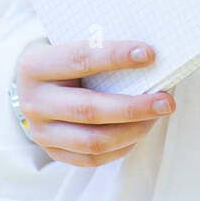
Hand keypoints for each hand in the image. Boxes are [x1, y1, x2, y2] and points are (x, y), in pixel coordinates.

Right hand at [14, 40, 173, 166]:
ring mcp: (40, 132)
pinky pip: (92, 158)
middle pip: (87, 109)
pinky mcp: (52, 152)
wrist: (36, 83)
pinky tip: (141, 130)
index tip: (150, 54)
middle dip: (133, 107)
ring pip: (92, 140)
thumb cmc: (67, 57)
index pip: (80, 59)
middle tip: (166, 102)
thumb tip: (150, 53)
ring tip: (158, 116)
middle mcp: (33, 102)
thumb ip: (102, 45)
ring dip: (133, 130)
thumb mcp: (73, 42)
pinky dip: (122, 146)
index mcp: (36, 65)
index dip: (115, 56)